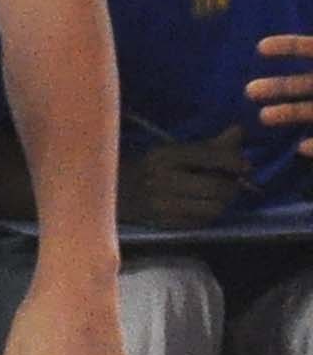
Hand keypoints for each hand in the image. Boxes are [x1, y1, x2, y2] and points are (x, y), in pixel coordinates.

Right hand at [121, 128, 248, 230]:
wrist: (111, 192)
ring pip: (213, 208)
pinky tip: (204, 208)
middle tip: (234, 183)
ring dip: (223, 203)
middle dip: (233, 186)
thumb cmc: (147, 168)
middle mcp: (164, 179)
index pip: (212, 157)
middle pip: (217, 186)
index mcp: (166, 156)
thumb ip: (208, 145)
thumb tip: (240, 131)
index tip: (244, 166)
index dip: (236, 163)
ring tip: (220, 196)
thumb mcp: (172, 151)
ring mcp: (162, 204)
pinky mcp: (163, 223)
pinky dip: (209, 215)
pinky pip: (200, 222)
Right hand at [255, 31, 312, 131]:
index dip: (289, 46)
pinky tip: (300, 146)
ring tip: (263, 117)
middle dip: (278, 86)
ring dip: (288, 113)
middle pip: (306, 83)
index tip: (261, 47)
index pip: (310, 49)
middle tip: (249, 91)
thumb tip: (300, 44)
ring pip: (310, 110)